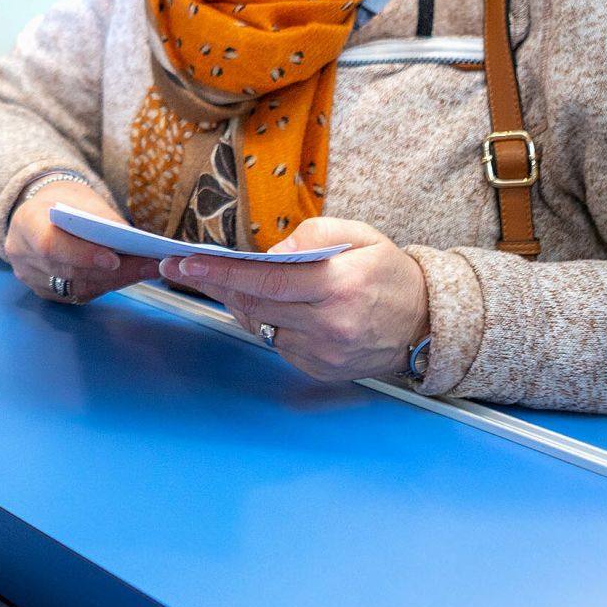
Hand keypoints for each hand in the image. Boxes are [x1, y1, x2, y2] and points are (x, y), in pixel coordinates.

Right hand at [3, 180, 159, 304]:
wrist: (43, 212)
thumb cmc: (64, 202)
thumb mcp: (80, 198)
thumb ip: (100, 218)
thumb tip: (131, 241)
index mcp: (25, 222)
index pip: (49, 244)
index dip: (81, 255)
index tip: (113, 259)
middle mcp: (21, 253)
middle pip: (67, 270)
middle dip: (110, 271)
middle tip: (147, 265)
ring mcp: (29, 276)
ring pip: (75, 287)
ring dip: (114, 281)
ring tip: (145, 270)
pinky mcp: (43, 290)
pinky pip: (77, 294)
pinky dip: (105, 286)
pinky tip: (128, 277)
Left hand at [156, 216, 429, 381]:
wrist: (427, 323)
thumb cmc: (389, 273)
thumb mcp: (361, 236)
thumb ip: (314, 236)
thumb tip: (272, 252)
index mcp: (339, 287)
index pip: (266, 280)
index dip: (221, 271)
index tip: (185, 262)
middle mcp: (331, 326)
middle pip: (254, 304)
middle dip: (213, 284)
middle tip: (178, 267)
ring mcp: (325, 354)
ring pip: (261, 326)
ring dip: (239, 303)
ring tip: (223, 280)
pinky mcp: (321, 371)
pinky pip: (278, 344)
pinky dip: (267, 323)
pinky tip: (268, 306)